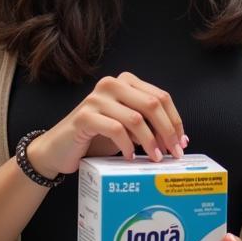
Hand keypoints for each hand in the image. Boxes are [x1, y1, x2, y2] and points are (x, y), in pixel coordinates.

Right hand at [28, 72, 186, 177]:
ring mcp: (96, 98)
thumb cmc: (97, 138)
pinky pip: (115, 130)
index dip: (175, 120)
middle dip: (167, 131)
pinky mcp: (84, 116)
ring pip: (136, 118)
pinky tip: (130, 158)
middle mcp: (112, 84)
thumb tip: (179, 139)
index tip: (182, 142)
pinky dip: (127, 146)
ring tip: (155, 158)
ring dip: (150, 142)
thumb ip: (149, 125)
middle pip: (152, 104)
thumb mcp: (127, 127)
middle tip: (174, 153)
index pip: (161, 97)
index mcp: (126, 82)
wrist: (60, 149)